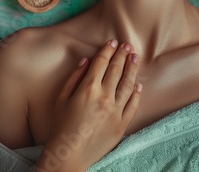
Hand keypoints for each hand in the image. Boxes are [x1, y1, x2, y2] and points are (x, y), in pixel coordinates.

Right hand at [35, 40, 141, 171]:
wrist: (68, 155)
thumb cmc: (61, 126)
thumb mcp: (61, 98)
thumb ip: (74, 77)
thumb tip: (87, 60)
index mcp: (88, 88)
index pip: (102, 62)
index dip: (108, 50)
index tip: (113, 42)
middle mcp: (104, 97)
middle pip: (117, 69)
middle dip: (122, 55)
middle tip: (127, 45)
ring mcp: (115, 111)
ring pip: (128, 84)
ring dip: (132, 68)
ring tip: (135, 57)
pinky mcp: (121, 124)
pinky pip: (132, 105)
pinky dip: (136, 93)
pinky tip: (138, 84)